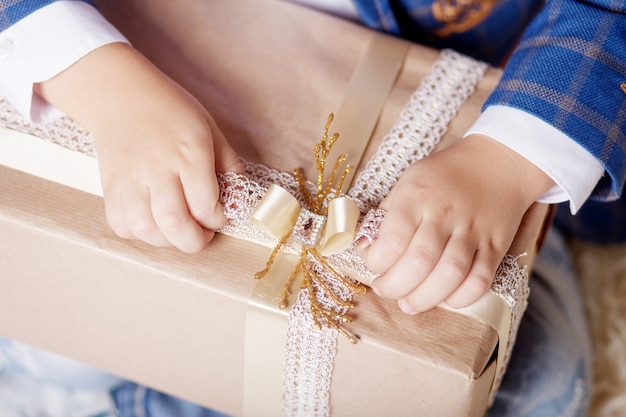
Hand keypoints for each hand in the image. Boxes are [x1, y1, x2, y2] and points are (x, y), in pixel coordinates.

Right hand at [36, 43, 242, 252]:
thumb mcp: (211, 130)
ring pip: (146, 230)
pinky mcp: (110, 188)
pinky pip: (122, 225)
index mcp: (189, 152)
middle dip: (195, 241)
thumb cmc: (172, 112)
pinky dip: (140, 234)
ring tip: (179, 229)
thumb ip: (229, 167)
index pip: (205, 205)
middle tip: (203, 236)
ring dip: (168, 241)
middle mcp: (157, 168)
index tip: (219, 214)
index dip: (218, 220)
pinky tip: (154, 222)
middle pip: (174, 224)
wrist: (121, 96)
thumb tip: (239, 203)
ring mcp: (130, 180)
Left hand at [360, 135, 553, 313]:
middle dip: (395, 287)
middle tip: (386, 290)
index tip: (374, 264)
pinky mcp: (495, 246)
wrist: (497, 162)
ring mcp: (473, 231)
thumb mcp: (407, 181)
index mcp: (416, 197)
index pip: (393, 240)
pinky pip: (480, 280)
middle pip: (419, 263)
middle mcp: (445, 215)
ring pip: (449, 275)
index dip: (377, 262)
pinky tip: (446, 299)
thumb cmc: (443, 175)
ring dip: (425, 298)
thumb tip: (366, 247)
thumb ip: (388, 214)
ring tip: (409, 304)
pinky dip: (461, 298)